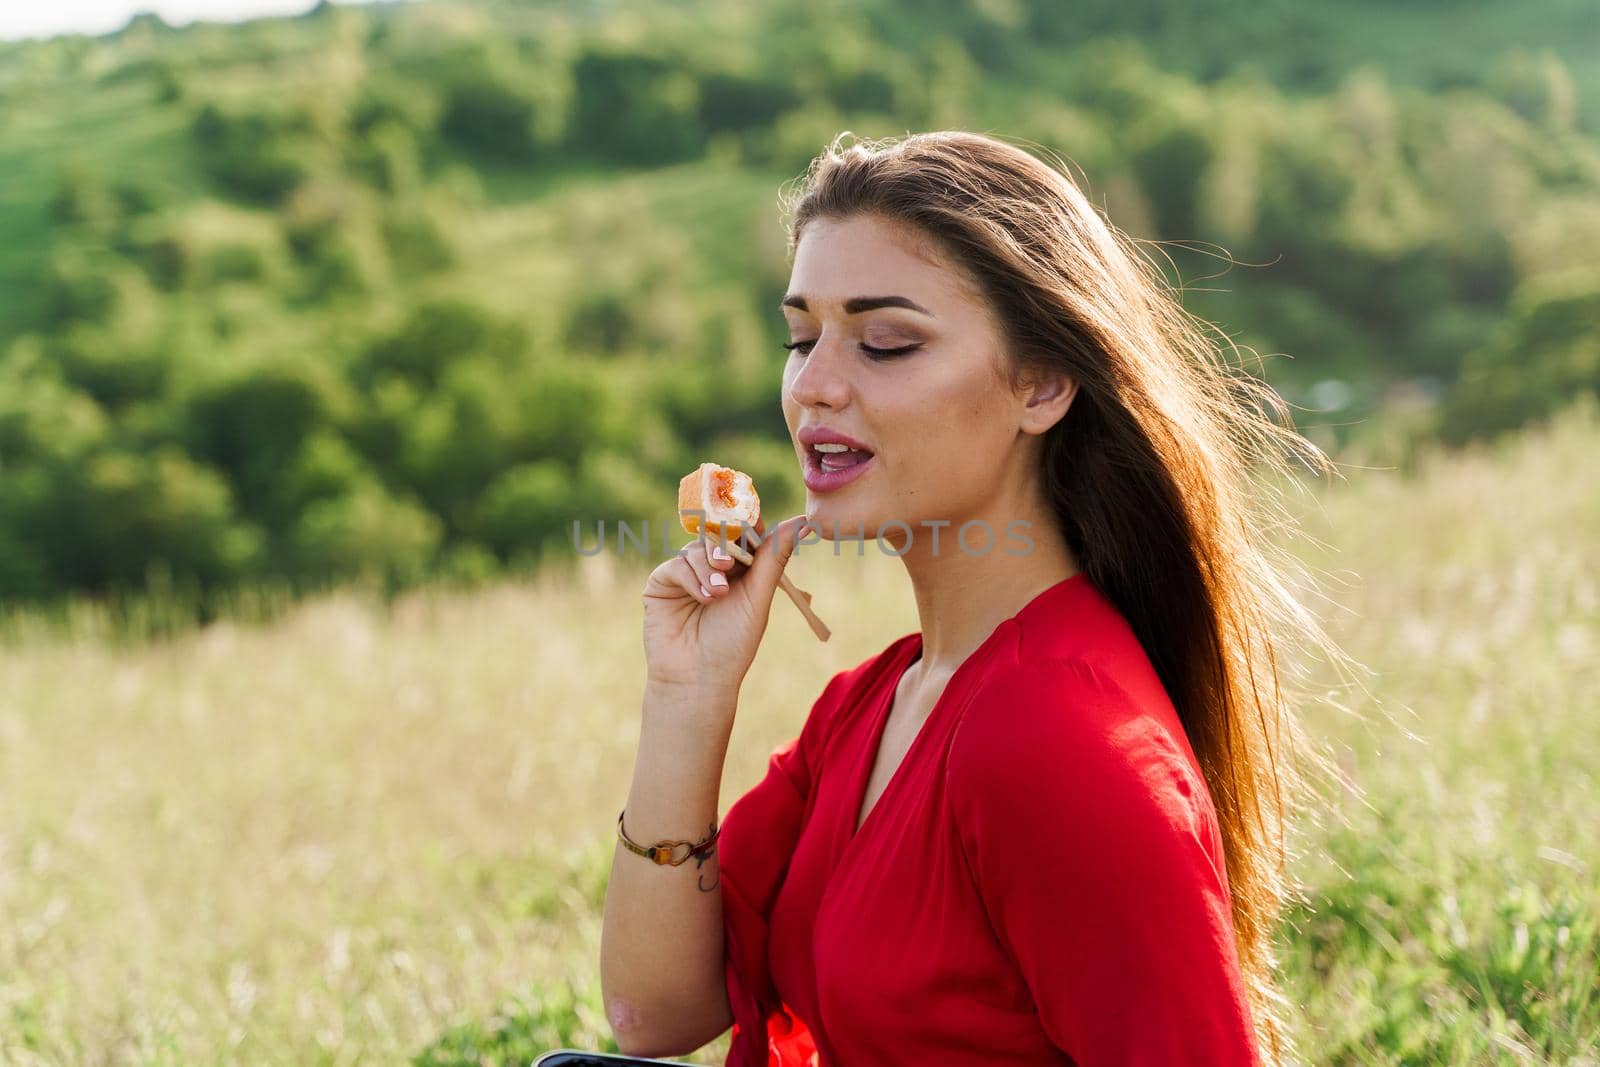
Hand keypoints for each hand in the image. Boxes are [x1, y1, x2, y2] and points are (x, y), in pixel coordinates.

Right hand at [641, 513, 812, 696]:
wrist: (698, 677)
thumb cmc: (733, 643)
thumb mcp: (758, 597)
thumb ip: (775, 557)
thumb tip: (806, 522)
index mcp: (741, 570)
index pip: (744, 535)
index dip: (748, 526)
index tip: (754, 528)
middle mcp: (712, 567)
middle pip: (718, 535)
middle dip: (726, 544)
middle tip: (730, 563)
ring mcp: (686, 574)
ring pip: (697, 548)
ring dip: (709, 567)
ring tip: (718, 594)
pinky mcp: (662, 582)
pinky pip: (677, 564)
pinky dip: (692, 578)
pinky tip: (703, 599)